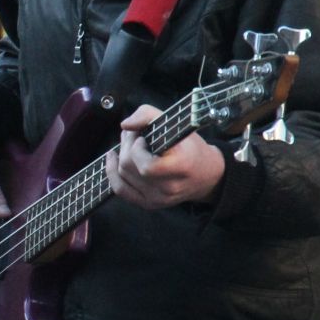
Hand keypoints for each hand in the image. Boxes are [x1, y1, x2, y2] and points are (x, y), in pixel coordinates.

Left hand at [105, 104, 225, 209]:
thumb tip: (125, 125)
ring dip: (120, 156)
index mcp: (181, 167)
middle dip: (126, 146)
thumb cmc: (191, 148)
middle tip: (133, 136)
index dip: (137, 148)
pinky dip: (112, 173)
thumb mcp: (177, 124)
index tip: (143, 137)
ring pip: (123, 175)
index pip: (147, 166)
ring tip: (129, 144)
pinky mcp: (150, 204)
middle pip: (129, 167)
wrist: (207, 176)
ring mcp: (159, 199)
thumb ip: (148, 115)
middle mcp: (169, 187)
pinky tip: (112, 159)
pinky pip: (121, 190)